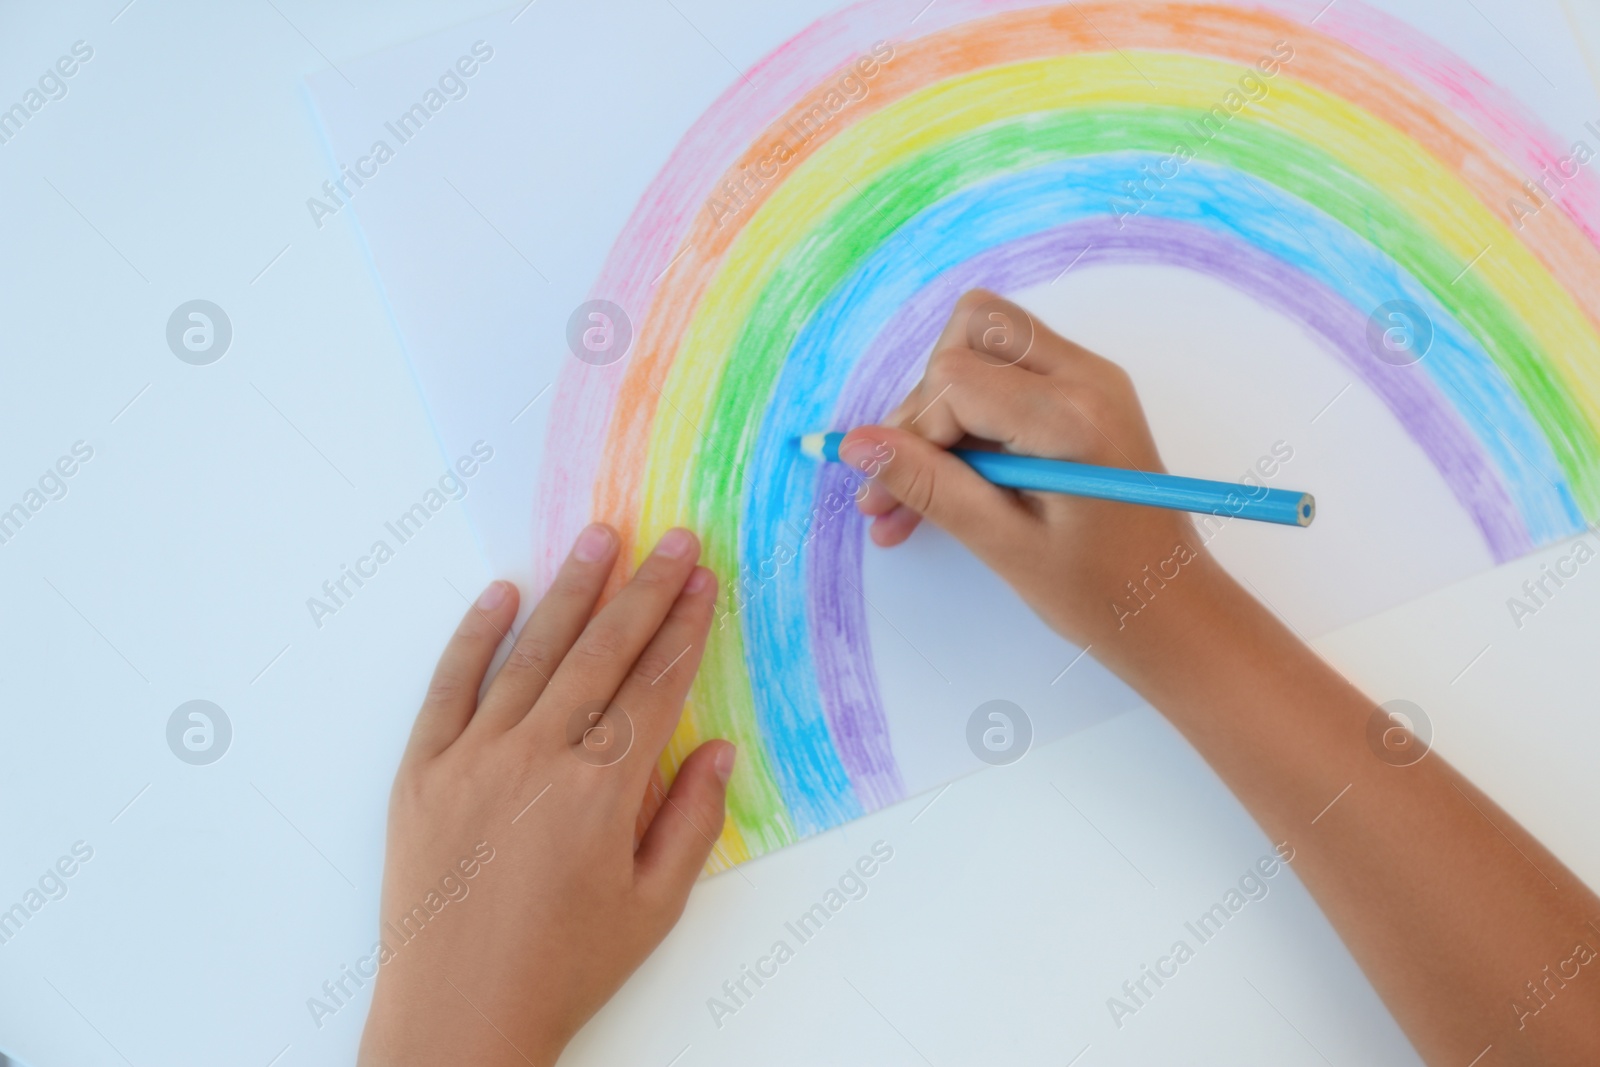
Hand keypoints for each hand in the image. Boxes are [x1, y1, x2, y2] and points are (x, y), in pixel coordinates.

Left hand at [359, 524, 733, 1066]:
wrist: (457, 1016)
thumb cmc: (563, 967)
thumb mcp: (654, 907)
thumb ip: (691, 820)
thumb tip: (719, 749)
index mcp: (602, 790)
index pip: (655, 684)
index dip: (684, 627)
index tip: (703, 581)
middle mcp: (539, 757)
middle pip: (602, 651)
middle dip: (644, 589)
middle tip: (672, 539)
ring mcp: (473, 758)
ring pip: (531, 653)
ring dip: (570, 592)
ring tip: (599, 539)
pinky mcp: (421, 771)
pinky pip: (449, 686)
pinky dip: (475, 635)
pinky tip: (501, 594)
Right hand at [843, 289, 1213, 650]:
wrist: (1171, 610)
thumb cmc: (1100, 592)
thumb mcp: (1003, 545)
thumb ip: (927, 486)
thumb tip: (855, 445)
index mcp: (1072, 419)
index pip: (955, 376)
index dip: (913, 432)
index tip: (895, 494)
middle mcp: (1087, 378)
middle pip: (972, 330)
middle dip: (925, 402)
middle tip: (901, 483)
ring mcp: (1091, 379)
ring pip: (984, 345)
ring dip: (940, 410)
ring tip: (912, 495)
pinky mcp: (1085, 394)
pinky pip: (1007, 374)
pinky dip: (967, 418)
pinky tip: (943, 483)